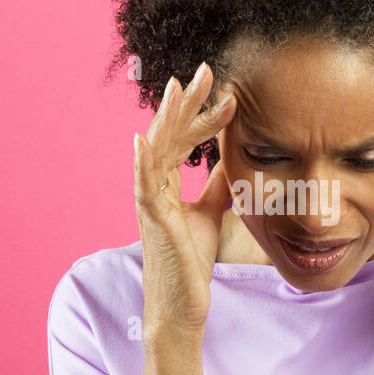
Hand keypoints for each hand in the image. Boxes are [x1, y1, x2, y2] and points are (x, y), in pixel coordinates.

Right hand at [133, 62, 237, 332]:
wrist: (182, 304)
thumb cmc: (191, 262)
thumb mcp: (211, 213)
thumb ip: (216, 186)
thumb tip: (230, 160)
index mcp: (167, 184)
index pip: (186, 139)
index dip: (206, 115)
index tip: (231, 94)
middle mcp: (154, 186)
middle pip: (170, 134)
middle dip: (188, 102)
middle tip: (206, 70)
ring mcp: (149, 201)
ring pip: (156, 149)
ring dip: (167, 117)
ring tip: (177, 87)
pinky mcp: (151, 220)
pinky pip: (144, 185)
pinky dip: (142, 161)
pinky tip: (143, 138)